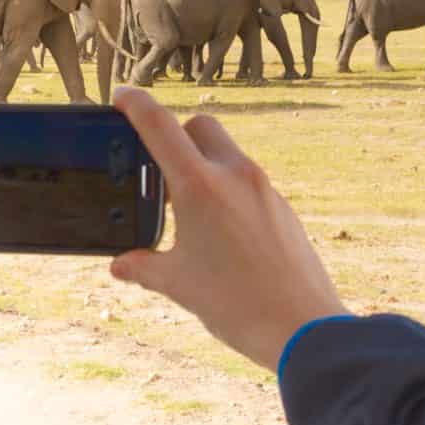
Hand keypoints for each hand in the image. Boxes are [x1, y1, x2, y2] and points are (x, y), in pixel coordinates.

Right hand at [107, 87, 345, 371]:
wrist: (303, 328)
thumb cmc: (236, 304)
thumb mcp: (178, 284)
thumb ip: (143, 266)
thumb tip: (120, 264)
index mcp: (200, 186)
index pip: (160, 126)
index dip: (135, 104)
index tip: (121, 96)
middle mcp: (235, 175)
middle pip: (200, 125)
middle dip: (176, 133)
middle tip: (157, 165)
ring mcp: (264, 189)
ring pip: (227, 153)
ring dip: (203, 163)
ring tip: (187, 208)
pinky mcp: (283, 208)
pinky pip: (249, 181)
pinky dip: (228, 188)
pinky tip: (220, 229)